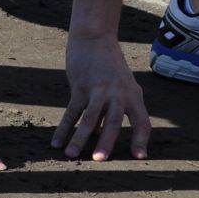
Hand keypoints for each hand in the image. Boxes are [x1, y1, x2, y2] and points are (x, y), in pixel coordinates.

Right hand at [53, 34, 149, 161]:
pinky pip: (71, 110)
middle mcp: (117, 92)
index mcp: (132, 94)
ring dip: (80, 137)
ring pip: (89, 117)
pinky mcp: (80, 85)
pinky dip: (63, 127)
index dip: (141, 139)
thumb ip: (112, 109)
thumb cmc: (109, 66)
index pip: (142, 121)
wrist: (95, 37)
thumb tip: (99, 134)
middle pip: (114, 120)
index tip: (139, 157)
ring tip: (71, 155)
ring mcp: (98, 88)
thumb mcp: (120, 85)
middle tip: (99, 160)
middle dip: (106, 141)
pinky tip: (56, 142)